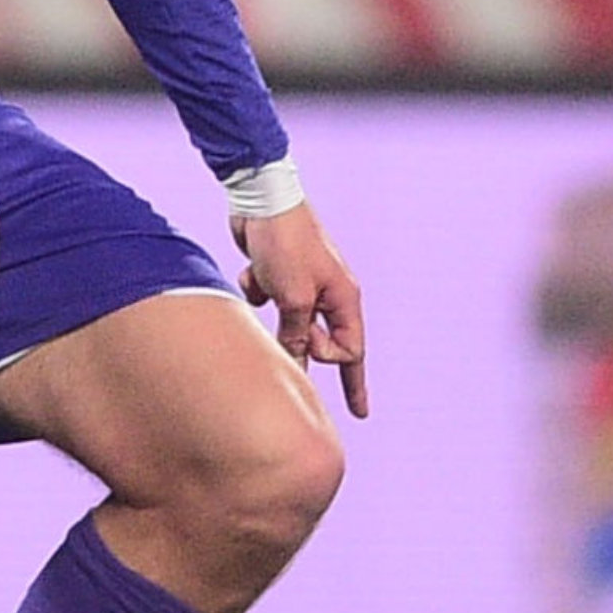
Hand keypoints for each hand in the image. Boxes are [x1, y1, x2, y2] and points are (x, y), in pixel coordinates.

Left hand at [233, 201, 367, 420]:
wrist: (262, 201)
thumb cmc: (285, 246)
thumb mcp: (293, 298)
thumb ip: (296, 335)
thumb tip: (296, 366)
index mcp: (344, 300)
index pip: (351, 351)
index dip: (339, 370)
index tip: (310, 366)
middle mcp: (329, 294)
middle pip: (328, 342)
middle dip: (323, 366)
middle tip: (359, 411)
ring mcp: (302, 284)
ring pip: (290, 321)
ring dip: (273, 319)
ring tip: (265, 294)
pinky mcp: (277, 275)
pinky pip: (267, 298)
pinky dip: (256, 288)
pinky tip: (252, 270)